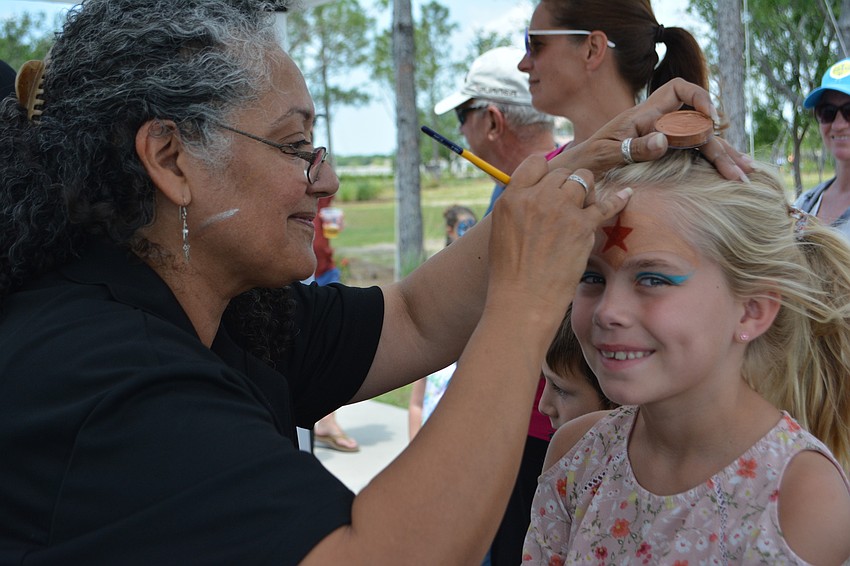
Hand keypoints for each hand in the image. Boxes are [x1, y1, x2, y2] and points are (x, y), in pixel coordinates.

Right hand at [487, 156, 629, 320]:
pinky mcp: (582, 226)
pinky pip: (606, 203)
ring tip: (585, 209)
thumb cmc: (510, 272)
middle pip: (563, 172)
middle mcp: (537, 197)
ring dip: (587, 191)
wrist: (523, 299)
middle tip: (568, 206)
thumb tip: (535, 194)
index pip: (535, 163)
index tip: (552, 183)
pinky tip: (626, 194)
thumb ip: (518, 206)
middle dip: (568, 185)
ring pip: (584, 179)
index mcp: (512, 197)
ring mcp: (561, 209)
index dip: (547, 171)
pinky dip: (618, 198)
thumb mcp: (502, 230)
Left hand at [550, 78, 752, 181]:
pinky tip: (732, 174)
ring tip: (745, 175)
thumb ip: (634, 146)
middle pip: (698, 125)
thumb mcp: (608, 153)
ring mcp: (665, 139)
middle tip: (739, 170)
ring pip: (702, 143)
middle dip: (720, 145)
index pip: (678, 90)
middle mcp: (660, 124)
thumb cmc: (590, 157)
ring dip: (724, 158)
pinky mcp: (666, 154)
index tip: (710, 119)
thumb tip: (665, 139)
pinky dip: (713, 164)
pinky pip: (695, 156)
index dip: (698, 98)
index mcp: (645, 115)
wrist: (581, 169)